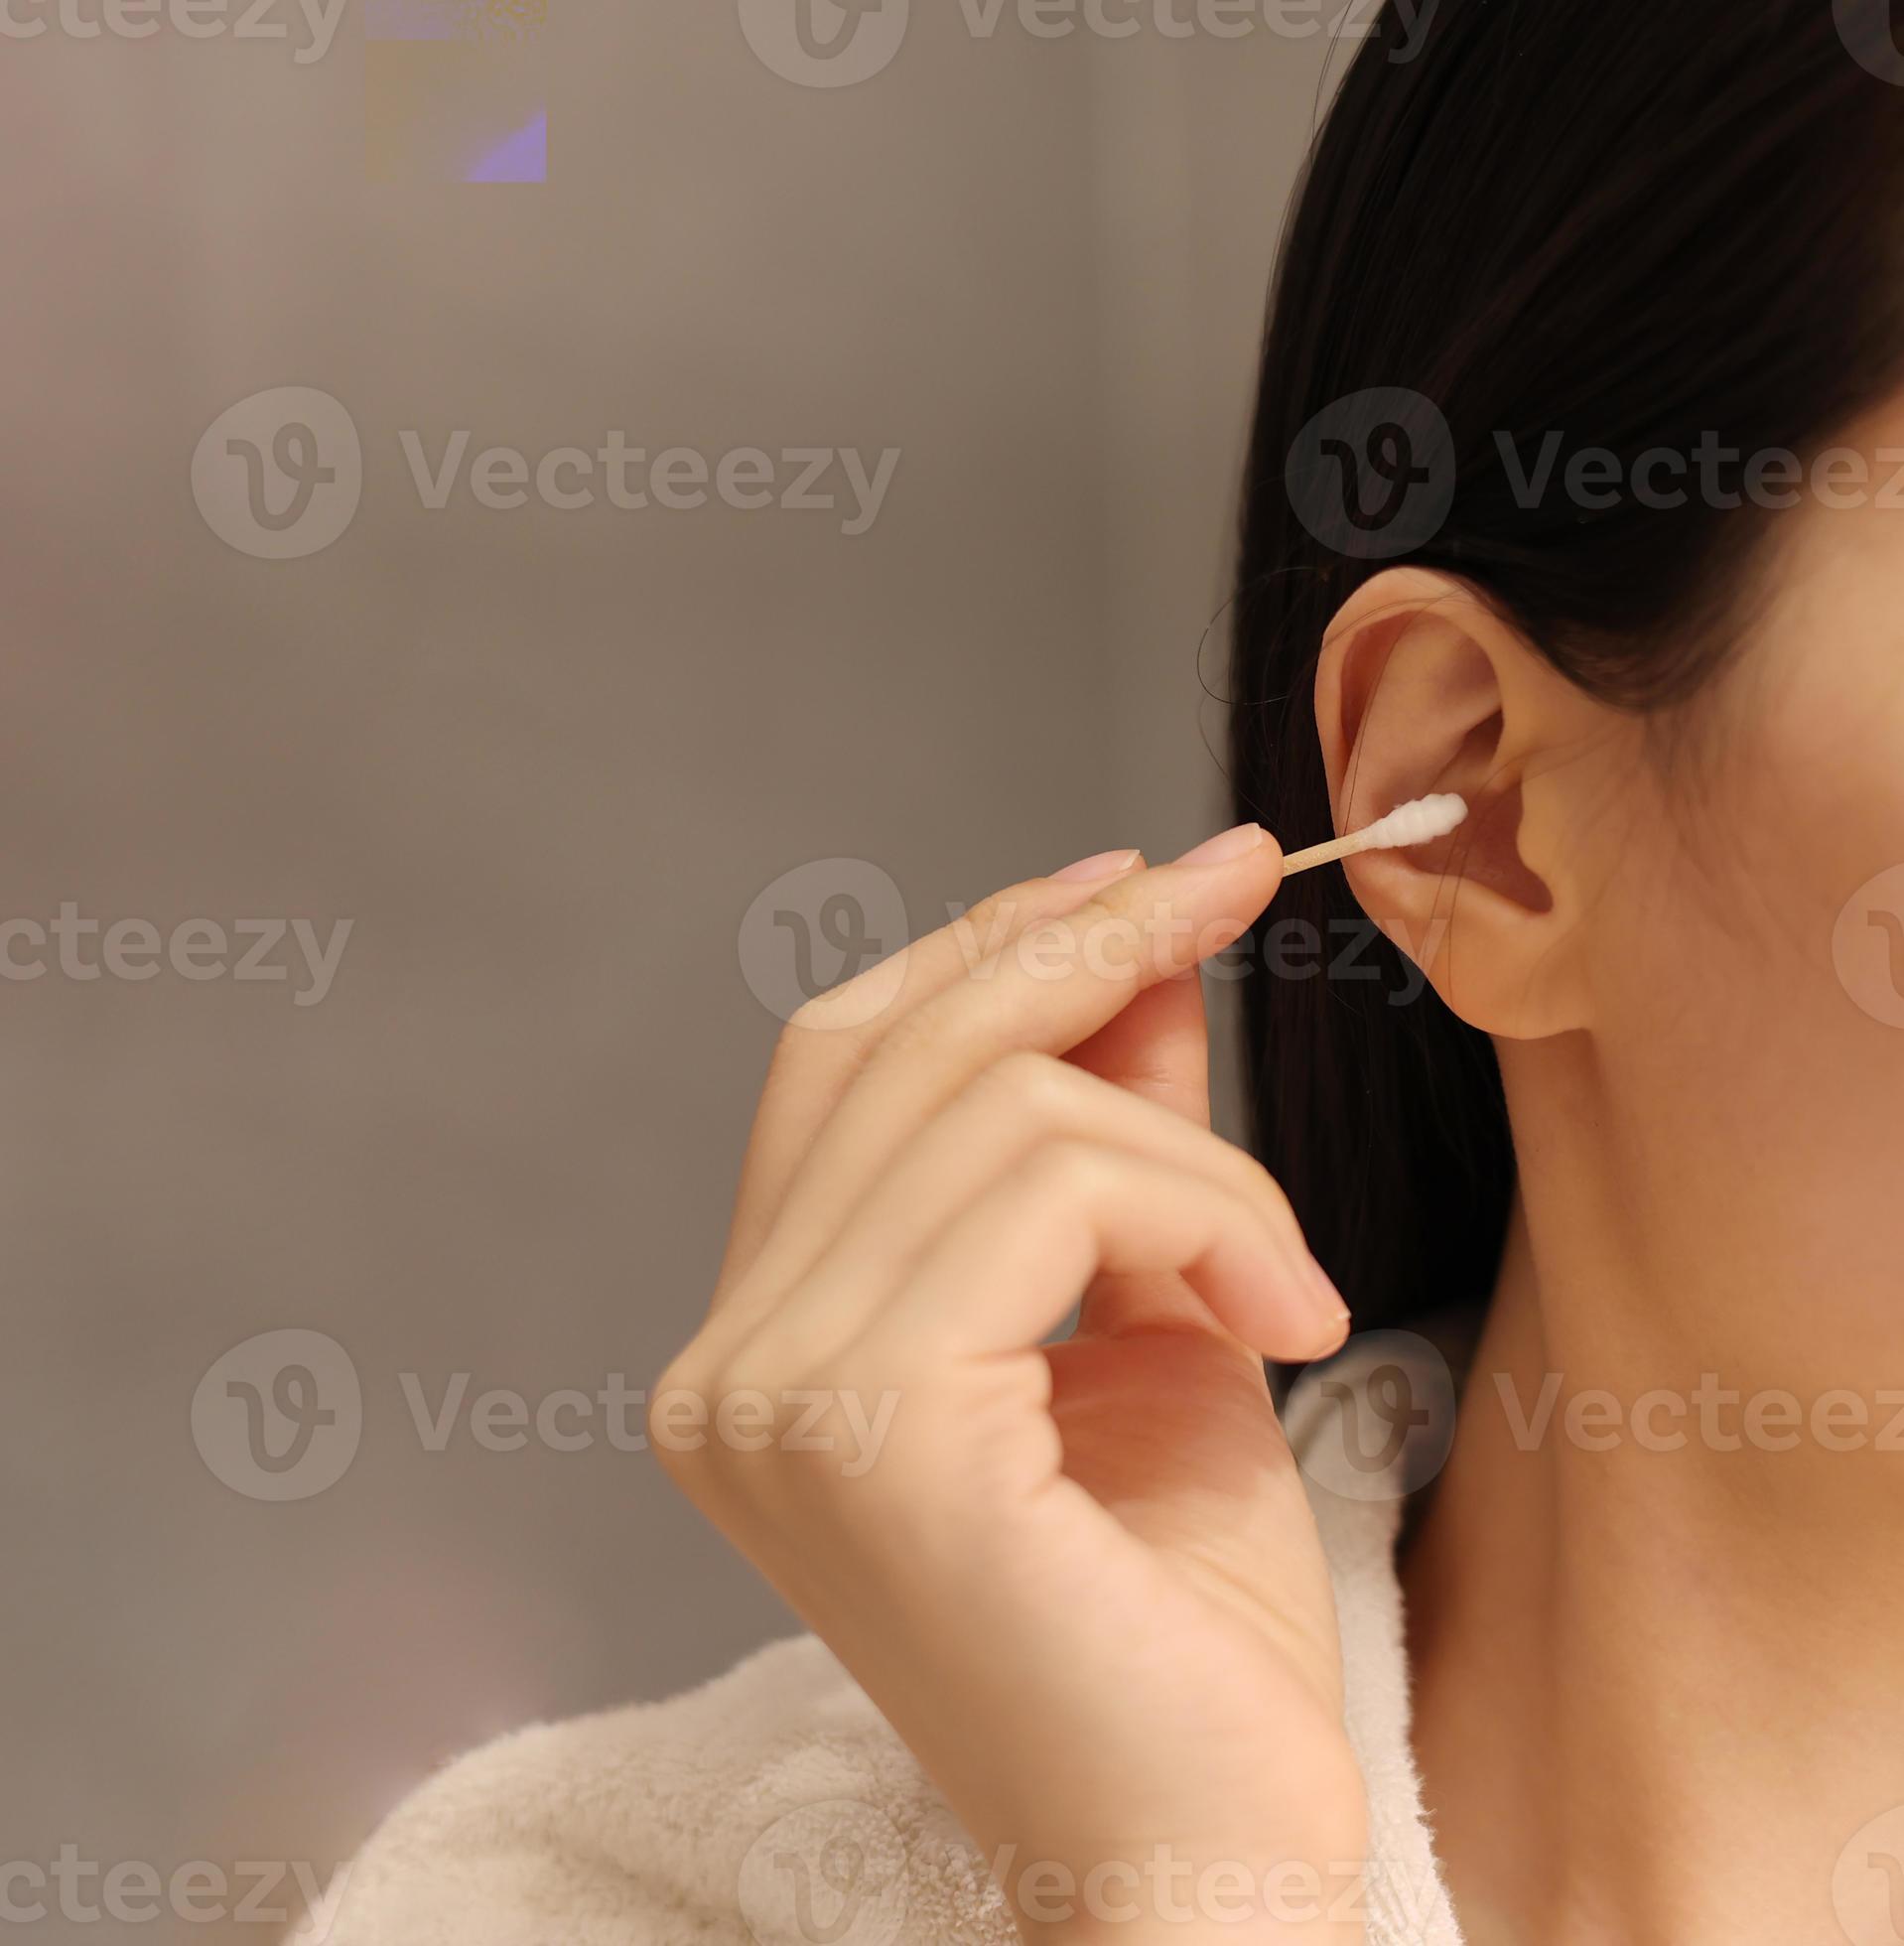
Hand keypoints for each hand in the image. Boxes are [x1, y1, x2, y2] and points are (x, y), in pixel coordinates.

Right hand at [656, 827, 1367, 1941]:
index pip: (846, 1067)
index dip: (987, 945)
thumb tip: (1140, 961)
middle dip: (1083, 938)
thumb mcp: (1152, 1324)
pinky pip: (1053, 1191)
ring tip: (1291, 1281)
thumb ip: (1118, 1144)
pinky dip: (1204, 1214)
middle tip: (1240, 875)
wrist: (1205, 1861)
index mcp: (767, 1345)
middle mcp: (727, 1364)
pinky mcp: (865, 1427)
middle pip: (896, 1045)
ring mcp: (773, 1395)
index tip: (1139, 875)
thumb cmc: (1178, 1627)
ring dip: (1193, 1152)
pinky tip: (1286, 1323)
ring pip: (999, 1111)